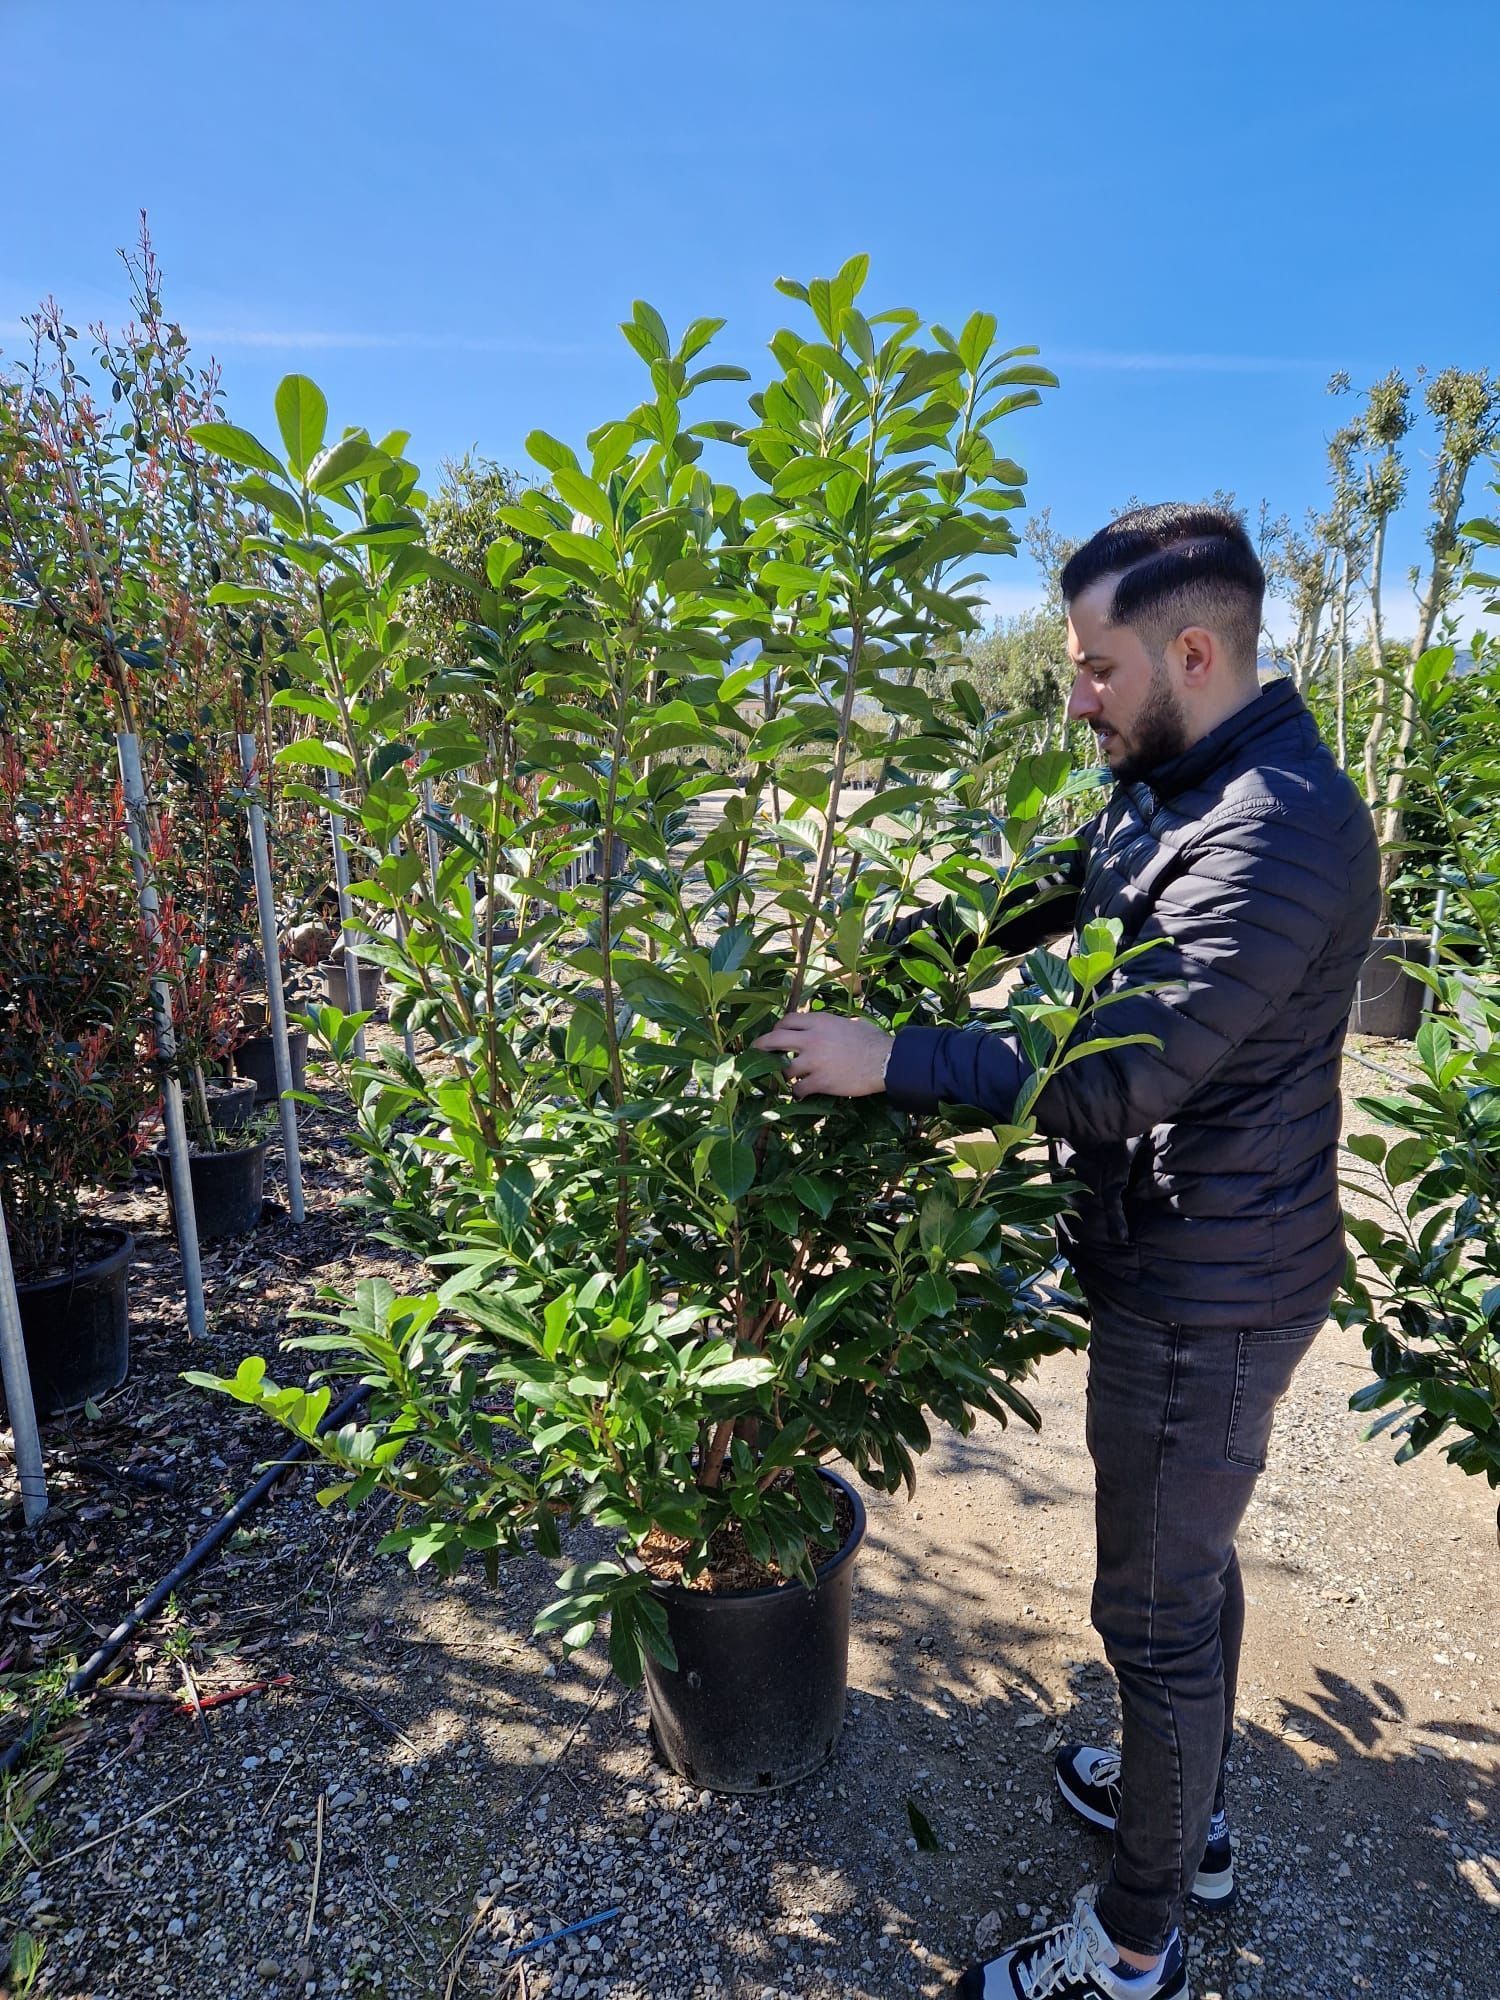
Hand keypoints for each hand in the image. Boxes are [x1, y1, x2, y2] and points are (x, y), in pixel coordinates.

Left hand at [753, 1010, 894, 1099]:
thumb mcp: (848, 1023)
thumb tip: (824, 1029)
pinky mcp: (819, 1081)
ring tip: (786, 1079)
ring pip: (784, 1069)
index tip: (777, 1034)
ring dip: (784, 1075)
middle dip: (761, 1046)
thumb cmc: (872, 1040)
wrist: (885, 1061)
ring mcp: (813, 1061)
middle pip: (774, 1040)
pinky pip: (798, 1088)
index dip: (779, 1028)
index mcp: (818, 1021)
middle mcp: (811, 1038)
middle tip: (755, 1051)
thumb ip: (829, 1026)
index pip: (787, 1020)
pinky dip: (798, 1092)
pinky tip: (801, 1093)